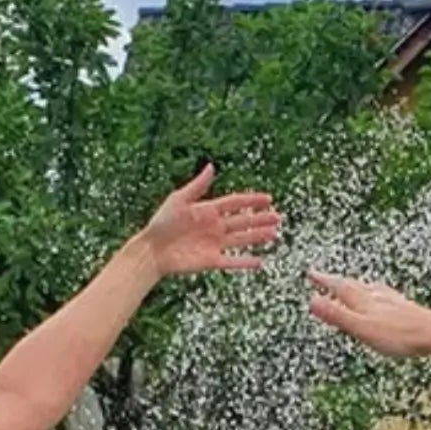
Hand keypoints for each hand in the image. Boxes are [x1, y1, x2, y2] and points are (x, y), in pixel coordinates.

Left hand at [140, 163, 279, 276]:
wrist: (152, 250)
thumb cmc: (162, 223)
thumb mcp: (179, 200)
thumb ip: (198, 186)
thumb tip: (212, 167)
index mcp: (208, 210)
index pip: (235, 203)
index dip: (251, 200)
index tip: (268, 198)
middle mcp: (214, 227)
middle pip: (243, 221)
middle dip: (260, 219)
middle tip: (278, 217)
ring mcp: (214, 244)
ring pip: (241, 239)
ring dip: (257, 237)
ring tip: (273, 235)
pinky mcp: (211, 261)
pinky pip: (232, 261)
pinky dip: (245, 262)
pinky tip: (259, 261)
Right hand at [307, 271, 430, 357]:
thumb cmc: (399, 335)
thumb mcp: (362, 328)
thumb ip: (337, 316)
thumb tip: (311, 301)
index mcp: (364, 300)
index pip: (338, 286)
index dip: (323, 281)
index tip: (310, 273)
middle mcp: (377, 296)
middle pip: (352, 285)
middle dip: (335, 282)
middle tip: (323, 277)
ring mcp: (391, 300)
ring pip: (368, 289)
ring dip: (354, 287)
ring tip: (348, 286)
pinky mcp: (404, 307)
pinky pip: (383, 296)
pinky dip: (374, 293)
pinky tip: (382, 297)